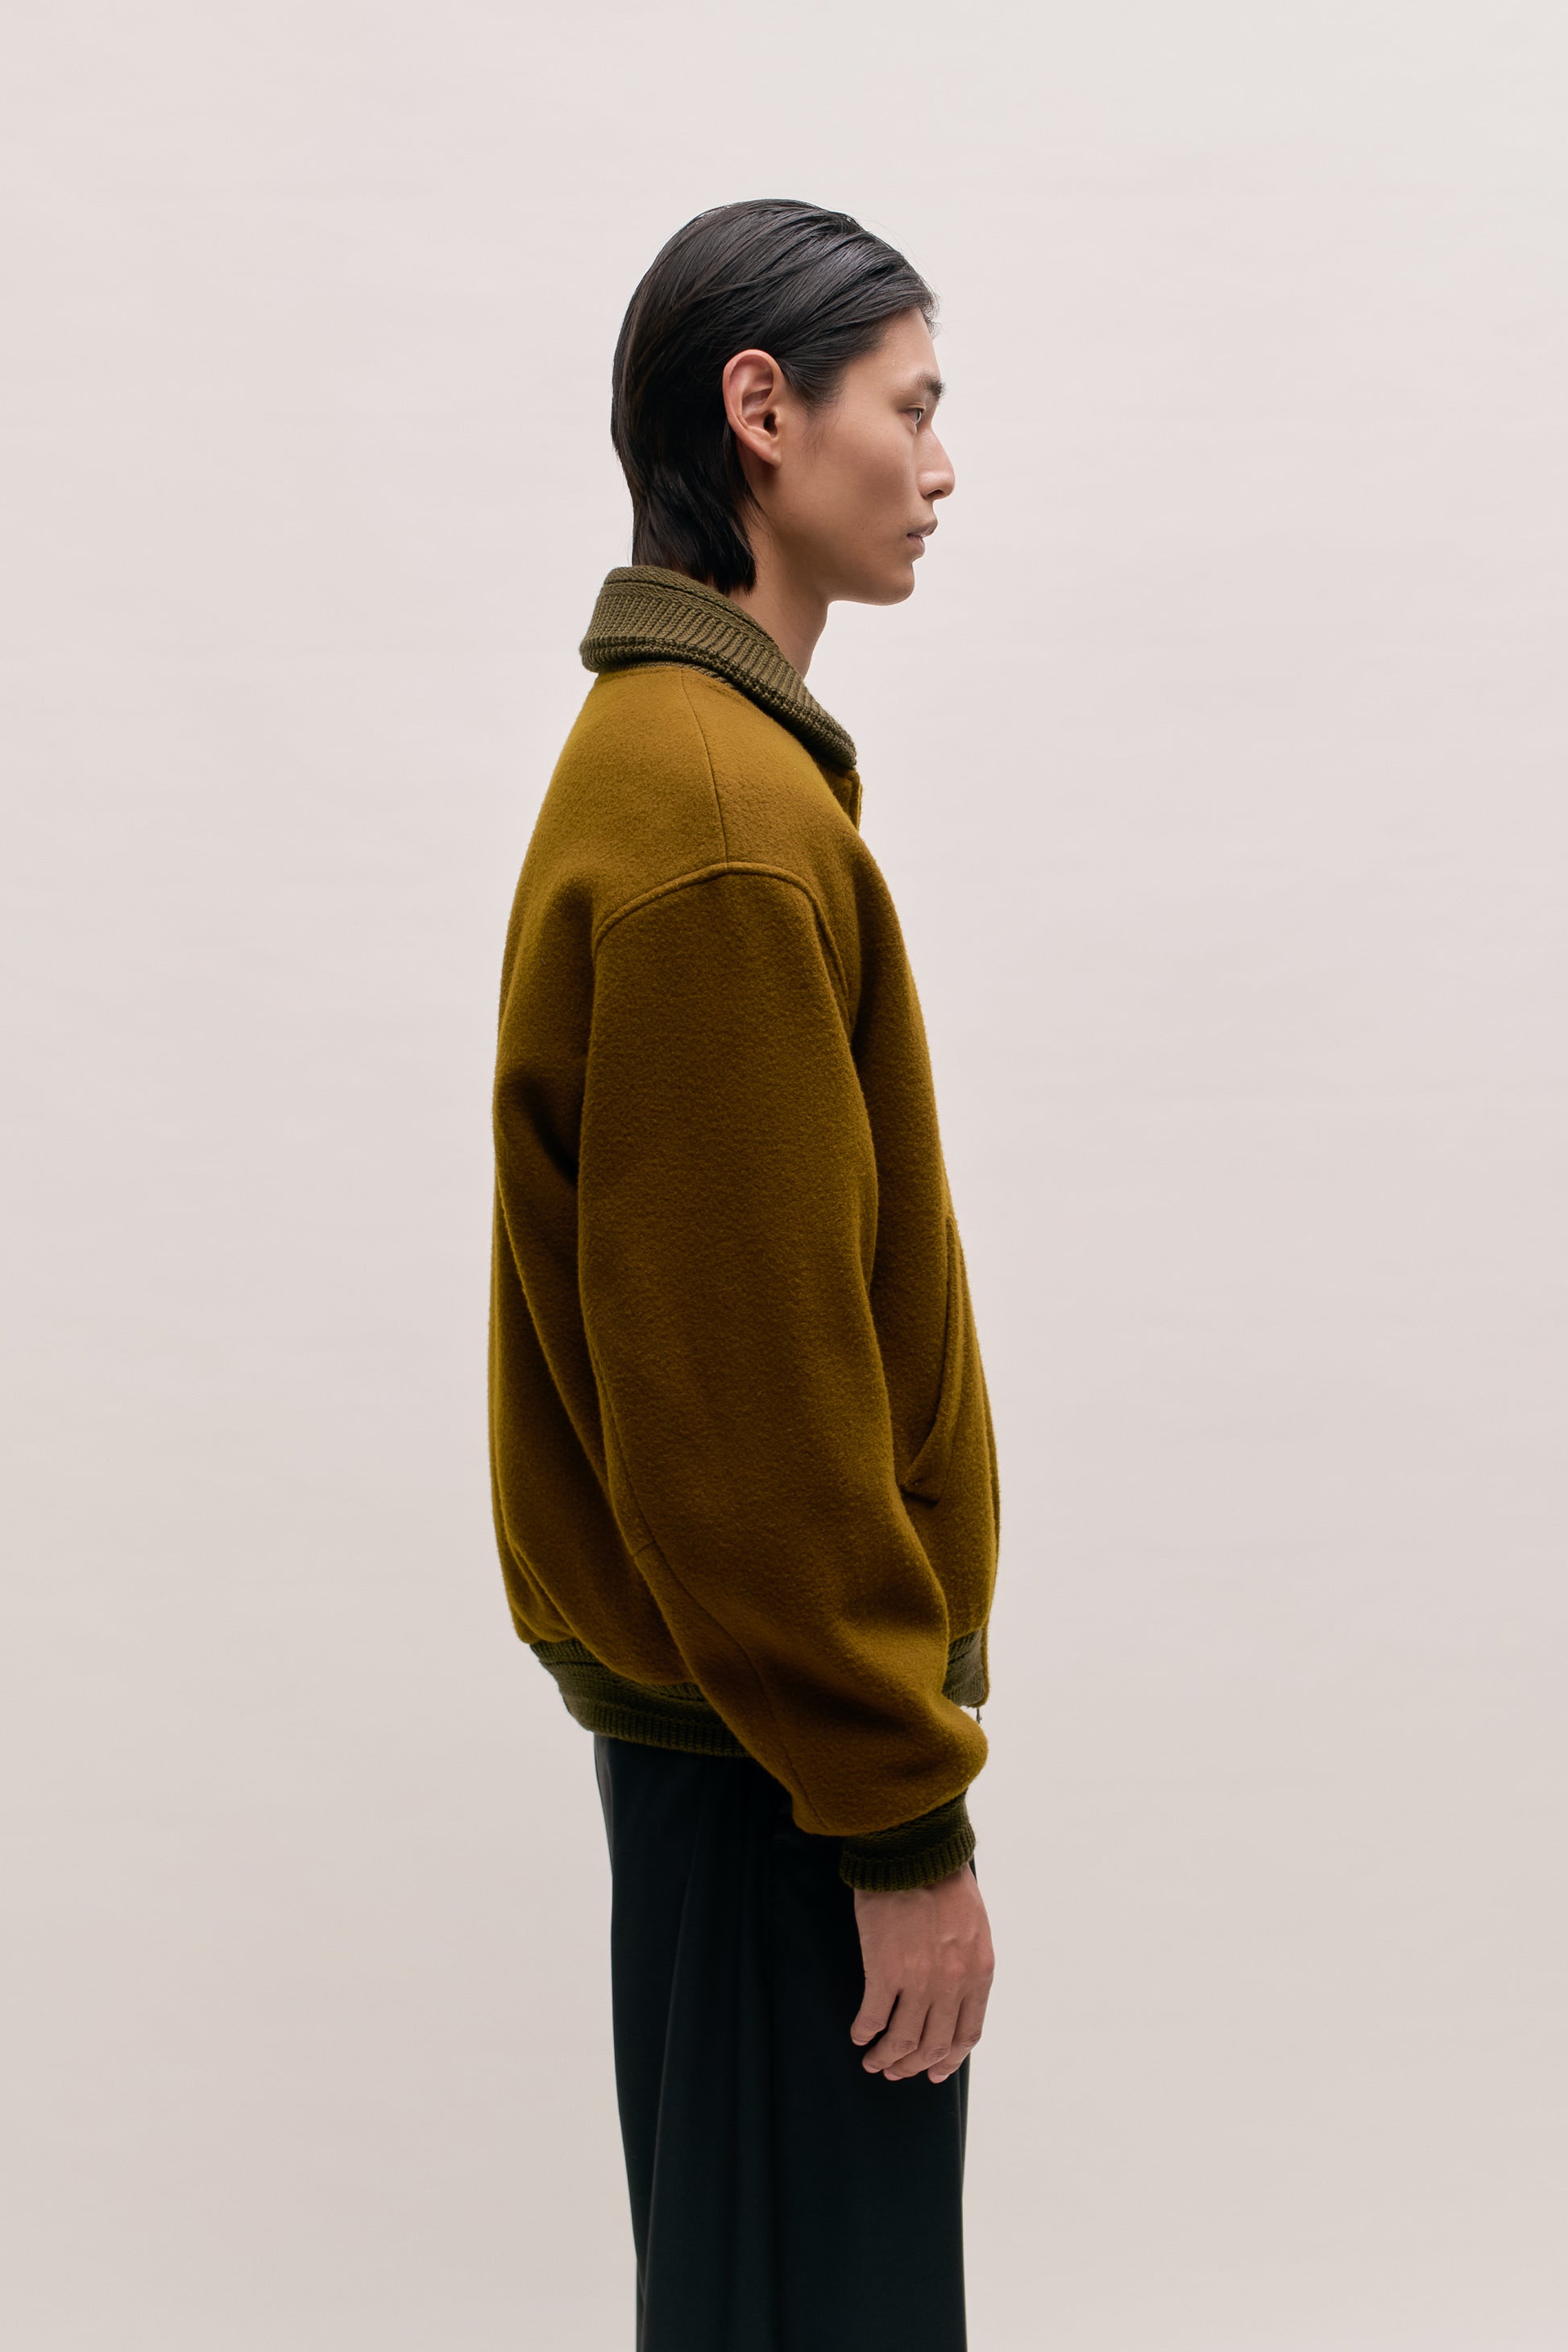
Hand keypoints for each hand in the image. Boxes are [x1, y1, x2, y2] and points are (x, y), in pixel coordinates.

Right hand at [849, 1862, 993, 2083]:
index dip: (948, 2060)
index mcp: (978, 1973)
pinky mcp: (885, 1970)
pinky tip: (859, 2034)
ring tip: (873, 2061)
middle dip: (913, 2065)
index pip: (966, 2033)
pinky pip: (873, 2016)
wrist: (915, 1850)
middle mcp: (952, 1983)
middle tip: (896, 2071)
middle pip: (933, 2045)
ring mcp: (919, 1980)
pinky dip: (865, 2031)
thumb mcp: (973, 1927)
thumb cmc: (943, 1880)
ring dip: (886, 2057)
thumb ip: (967, 1964)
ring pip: (903, 2040)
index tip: (934, 2072)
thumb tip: (953, 1997)